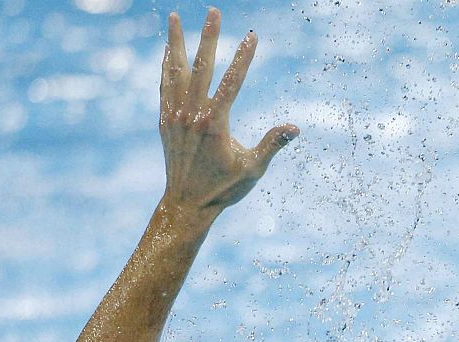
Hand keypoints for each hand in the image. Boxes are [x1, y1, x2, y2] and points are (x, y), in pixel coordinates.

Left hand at [159, 8, 296, 215]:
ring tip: (174, 16)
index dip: (243, 58)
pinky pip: (164, 86)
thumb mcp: (253, 169)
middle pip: (201, 68)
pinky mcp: (165, 121)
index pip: (231, 83)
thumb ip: (272, 144)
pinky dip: (166, 65)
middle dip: (208, 37)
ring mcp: (175, 116)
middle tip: (213, 11)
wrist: (187, 204)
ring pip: (176, 71)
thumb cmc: (223, 189)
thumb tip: (295, 128)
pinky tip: (168, 51)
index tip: (251, 36)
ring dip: (177, 42)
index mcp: (215, 124)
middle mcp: (192, 115)